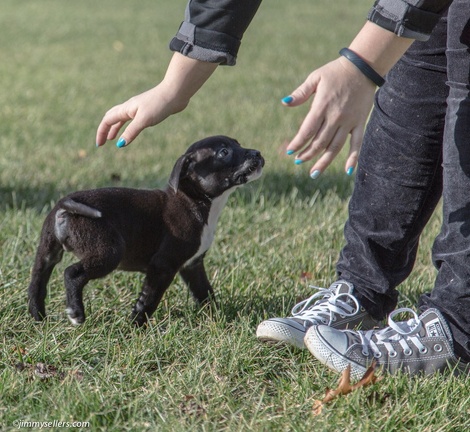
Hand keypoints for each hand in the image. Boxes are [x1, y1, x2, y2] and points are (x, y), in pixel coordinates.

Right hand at [96, 53, 217, 147]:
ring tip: (113, 138)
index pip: (107, 120)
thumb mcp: (144, 121)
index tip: (99, 145)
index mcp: (126, 109)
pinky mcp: (148, 111)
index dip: (101, 132)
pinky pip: (132, 119)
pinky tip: (132, 130)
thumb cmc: (159, 105)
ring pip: (122, 118)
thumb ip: (131, 132)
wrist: (175, 93)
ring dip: (116, 128)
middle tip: (103, 142)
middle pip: (112, 118)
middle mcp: (130, 107)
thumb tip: (120, 144)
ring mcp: (139, 108)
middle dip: (105, 130)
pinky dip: (128, 126)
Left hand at [283, 56, 376, 177]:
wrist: (363, 67)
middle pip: (319, 142)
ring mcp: (349, 122)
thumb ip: (300, 93)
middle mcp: (335, 117)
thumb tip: (284, 103)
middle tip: (298, 161)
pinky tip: (348, 172)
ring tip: (314, 173)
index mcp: (322, 106)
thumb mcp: (315, 78)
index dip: (298, 143)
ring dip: (323, 162)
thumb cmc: (335, 72)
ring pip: (335, 147)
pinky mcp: (359, 123)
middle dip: (307, 154)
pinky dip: (353, 158)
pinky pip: (357, 144)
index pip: (307, 130)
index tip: (290, 151)